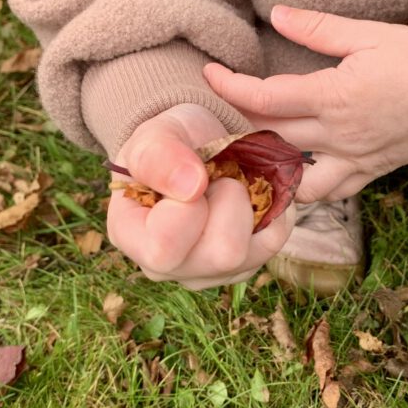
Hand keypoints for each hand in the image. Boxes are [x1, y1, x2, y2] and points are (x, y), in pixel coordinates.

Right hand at [106, 103, 294, 289]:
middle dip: (231, 199)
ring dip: (251, 203)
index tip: (191, 173)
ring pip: (254, 251)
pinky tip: (250, 190)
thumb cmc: (168, 142)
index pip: (165, 248)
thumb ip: (160, 156)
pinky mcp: (245, 265)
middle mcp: (170, 267)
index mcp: (132, 237)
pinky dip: (271, 208)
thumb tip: (191, 187)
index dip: (190, 204)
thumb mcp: (155, 135)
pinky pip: (275, 240)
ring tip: (230, 182)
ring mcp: (211, 272)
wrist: (196, 145)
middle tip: (216, 174)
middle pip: (224, 254)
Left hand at [203, 6, 407, 201]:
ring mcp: (354, 159)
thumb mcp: (368, 35)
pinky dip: (304, 189)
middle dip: (237, 125)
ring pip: (293, 177)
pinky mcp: (370, 172)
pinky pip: (329, 193)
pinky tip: (288, 179)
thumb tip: (275, 14)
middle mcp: (338, 135)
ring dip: (266, 168)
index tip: (209, 74)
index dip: (229, 87)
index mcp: (333, 97)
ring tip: (246, 153)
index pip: (264, 99)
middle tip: (217, 113)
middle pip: (269, 138)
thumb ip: (317, 28)